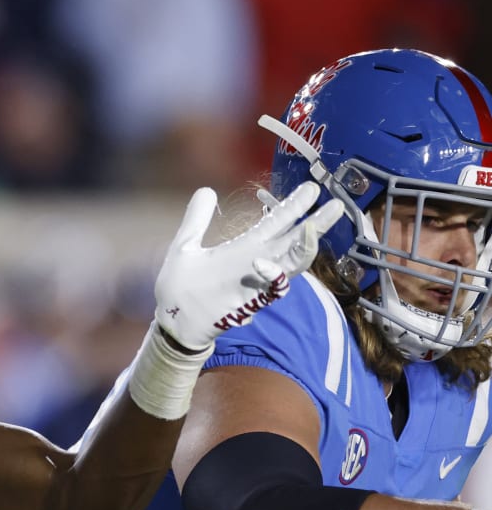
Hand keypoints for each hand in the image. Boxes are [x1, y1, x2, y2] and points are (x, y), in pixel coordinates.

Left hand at [152, 181, 345, 351]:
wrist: (171, 321)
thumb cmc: (179, 287)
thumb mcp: (185, 245)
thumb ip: (197, 219)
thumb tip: (205, 189)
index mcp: (243, 248)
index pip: (276, 223)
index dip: (294, 207)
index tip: (312, 188)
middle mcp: (256, 264)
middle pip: (294, 242)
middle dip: (316, 224)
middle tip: (337, 204)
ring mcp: (254, 283)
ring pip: (292, 265)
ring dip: (306, 248)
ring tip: (313, 229)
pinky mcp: (246, 302)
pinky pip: (270, 291)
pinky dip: (271, 276)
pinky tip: (262, 261)